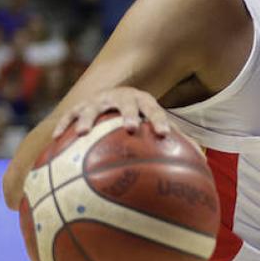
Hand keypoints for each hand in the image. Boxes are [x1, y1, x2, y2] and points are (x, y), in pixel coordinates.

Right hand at [53, 86, 171, 138]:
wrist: (115, 97)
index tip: (164, 134)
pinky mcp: (81, 106)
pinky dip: (64, 126)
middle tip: (130, 128)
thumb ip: (178, 142)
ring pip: (93, 107)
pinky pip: (70, 115)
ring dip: (88, 119)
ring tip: (82, 134)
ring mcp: (100, 100)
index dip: (160, 121)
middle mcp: (122, 98)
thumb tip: (204, 163)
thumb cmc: (142, 119)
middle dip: (128, 114)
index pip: (155, 110)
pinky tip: (55, 140)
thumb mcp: (157, 126)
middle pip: (126, 103)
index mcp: (144, 102)